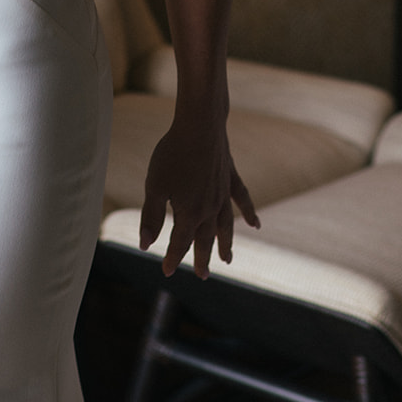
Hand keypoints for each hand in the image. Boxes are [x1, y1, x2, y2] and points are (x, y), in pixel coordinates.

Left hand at [138, 105, 257, 278]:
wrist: (200, 126)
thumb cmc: (172, 154)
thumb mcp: (155, 186)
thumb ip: (150, 217)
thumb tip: (145, 245)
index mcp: (189, 213)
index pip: (180, 242)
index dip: (173, 258)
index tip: (166, 272)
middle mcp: (210, 208)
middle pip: (205, 239)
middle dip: (203, 258)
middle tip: (203, 275)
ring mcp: (223, 194)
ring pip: (225, 225)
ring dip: (226, 243)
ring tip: (227, 259)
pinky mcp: (230, 178)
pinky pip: (242, 200)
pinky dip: (249, 213)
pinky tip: (255, 225)